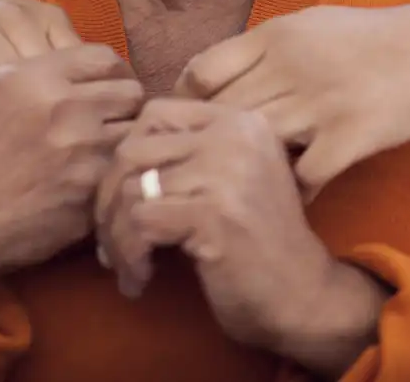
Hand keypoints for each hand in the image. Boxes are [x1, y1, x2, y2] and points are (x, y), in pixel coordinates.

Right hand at [0, 45, 143, 305]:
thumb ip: (24, 73)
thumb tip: (58, 64)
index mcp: (34, 77)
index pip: (105, 59)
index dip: (110, 74)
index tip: (106, 89)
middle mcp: (64, 108)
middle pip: (132, 93)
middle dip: (123, 107)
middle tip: (110, 124)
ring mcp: (81, 154)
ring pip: (133, 136)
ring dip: (122, 144)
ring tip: (102, 155)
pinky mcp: (89, 195)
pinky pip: (119, 176)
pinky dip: (111, 181)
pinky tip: (92, 187)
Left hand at [95, 100, 386, 376]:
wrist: (302, 294)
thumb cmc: (260, 241)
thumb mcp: (234, 177)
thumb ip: (190, 154)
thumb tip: (111, 157)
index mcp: (240, 120)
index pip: (155, 114)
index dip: (127, 158)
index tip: (126, 201)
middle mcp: (234, 134)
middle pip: (133, 150)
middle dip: (108, 200)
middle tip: (112, 240)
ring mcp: (225, 172)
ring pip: (129, 190)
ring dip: (116, 237)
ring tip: (127, 265)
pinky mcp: (212, 213)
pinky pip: (139, 225)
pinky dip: (129, 257)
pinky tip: (141, 279)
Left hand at [175, 3, 409, 197]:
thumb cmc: (372, 39)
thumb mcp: (312, 25)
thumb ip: (263, 48)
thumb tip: (209, 75)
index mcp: (277, 35)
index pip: (202, 72)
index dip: (186, 106)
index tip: (190, 129)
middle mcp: (291, 65)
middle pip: (223, 115)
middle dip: (209, 147)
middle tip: (205, 172)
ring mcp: (320, 102)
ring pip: (256, 146)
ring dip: (247, 172)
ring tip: (242, 191)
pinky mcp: (351, 136)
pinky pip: (302, 176)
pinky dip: (293, 192)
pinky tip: (292, 200)